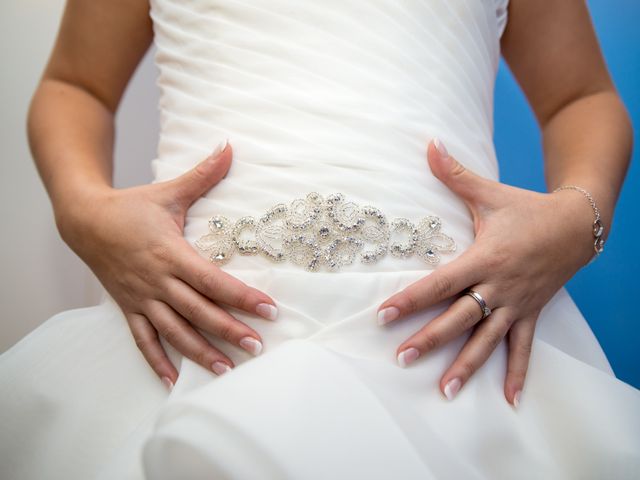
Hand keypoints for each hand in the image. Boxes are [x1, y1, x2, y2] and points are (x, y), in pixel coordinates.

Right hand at [58, 141, 278, 389]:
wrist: (84, 220)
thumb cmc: (131, 207)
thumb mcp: (168, 191)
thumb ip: (202, 175)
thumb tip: (230, 147)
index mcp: (171, 253)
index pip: (214, 281)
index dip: (243, 297)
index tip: (270, 311)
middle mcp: (158, 281)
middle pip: (199, 312)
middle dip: (229, 331)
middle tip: (257, 347)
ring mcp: (142, 298)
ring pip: (174, 332)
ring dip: (200, 353)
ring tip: (226, 370)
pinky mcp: (128, 308)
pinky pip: (143, 340)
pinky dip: (157, 361)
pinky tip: (173, 380)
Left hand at [376, 138, 595, 406]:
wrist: (577, 223)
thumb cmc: (527, 209)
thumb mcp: (489, 193)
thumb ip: (454, 174)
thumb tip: (429, 143)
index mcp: (484, 257)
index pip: (439, 283)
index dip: (410, 299)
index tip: (383, 315)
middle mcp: (498, 286)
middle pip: (459, 317)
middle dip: (429, 338)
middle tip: (401, 359)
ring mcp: (516, 304)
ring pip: (488, 340)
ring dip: (467, 365)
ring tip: (446, 390)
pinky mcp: (531, 313)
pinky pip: (523, 347)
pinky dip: (516, 373)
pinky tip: (510, 400)